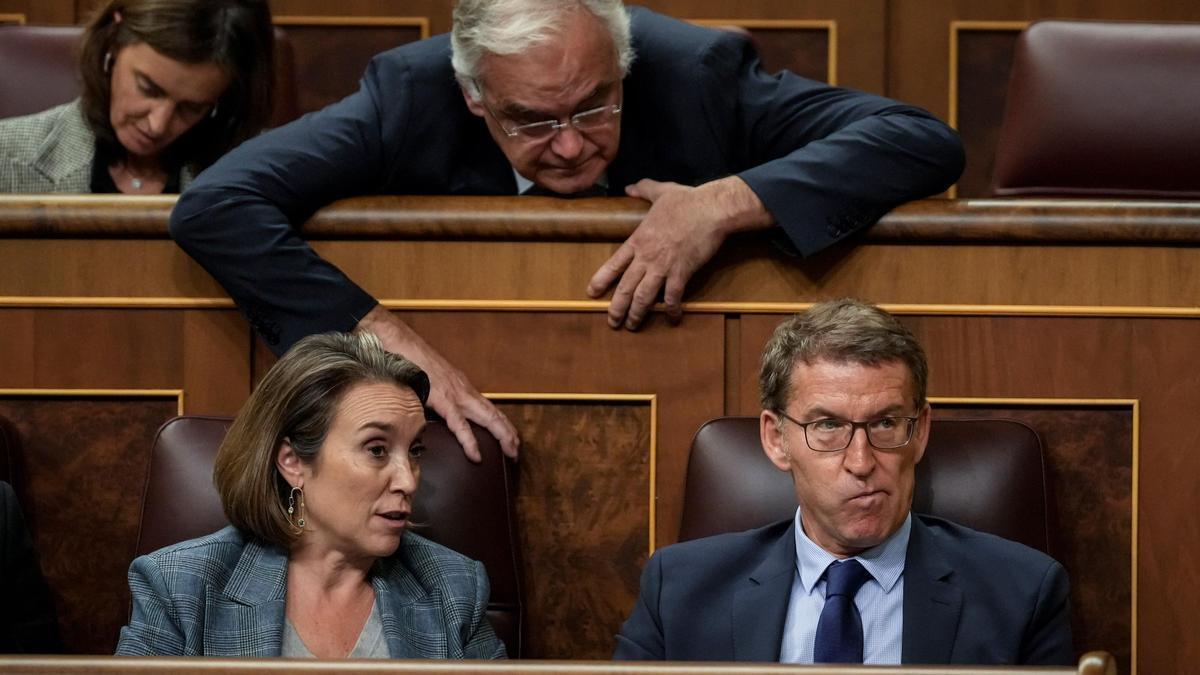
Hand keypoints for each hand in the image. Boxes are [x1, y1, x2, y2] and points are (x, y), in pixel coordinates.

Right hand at [356, 305, 518, 461]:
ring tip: (511, 453)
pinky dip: (470, 441)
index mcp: (462, 387)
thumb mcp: (431, 383)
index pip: (489, 408)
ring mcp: (456, 394)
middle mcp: (465, 390)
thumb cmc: (412, 362)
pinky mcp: (443, 399)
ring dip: (502, 436)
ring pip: (487, 418)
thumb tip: (438, 412)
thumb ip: (438, 397)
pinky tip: (477, 456)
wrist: (401, 345)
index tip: (511, 439)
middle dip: (509, 434)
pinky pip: (459, 424)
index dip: (502, 424)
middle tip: (517, 453)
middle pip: (495, 415)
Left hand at [587, 177, 770, 328]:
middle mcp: (646, 256)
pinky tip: (672, 318)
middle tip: (612, 322)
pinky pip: (673, 296)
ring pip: (644, 297)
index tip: (591, 293)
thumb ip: (643, 190)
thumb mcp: (661, 191)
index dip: (601, 280)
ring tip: (632, 326)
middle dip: (617, 308)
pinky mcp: (682, 272)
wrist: (710, 209)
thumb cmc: (687, 200)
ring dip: (637, 314)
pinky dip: (671, 310)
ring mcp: (663, 266)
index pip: (613, 264)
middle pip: (625, 287)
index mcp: (638, 240)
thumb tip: (631, 186)